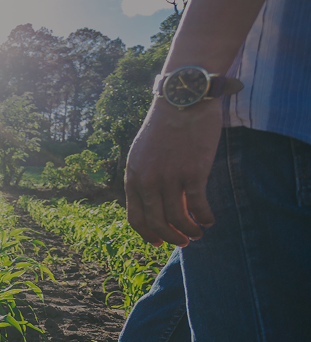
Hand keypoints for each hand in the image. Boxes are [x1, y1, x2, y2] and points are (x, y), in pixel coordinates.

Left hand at [125, 97, 221, 246]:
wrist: (182, 98)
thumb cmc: (166, 124)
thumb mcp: (143, 152)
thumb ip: (145, 176)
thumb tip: (156, 203)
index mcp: (133, 176)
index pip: (135, 217)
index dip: (147, 234)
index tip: (159, 242)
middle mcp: (148, 180)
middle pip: (157, 223)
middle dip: (171, 237)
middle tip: (183, 242)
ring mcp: (169, 177)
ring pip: (178, 220)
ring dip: (189, 232)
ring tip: (198, 233)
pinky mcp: (192, 172)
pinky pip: (198, 207)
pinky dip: (204, 218)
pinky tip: (209, 220)